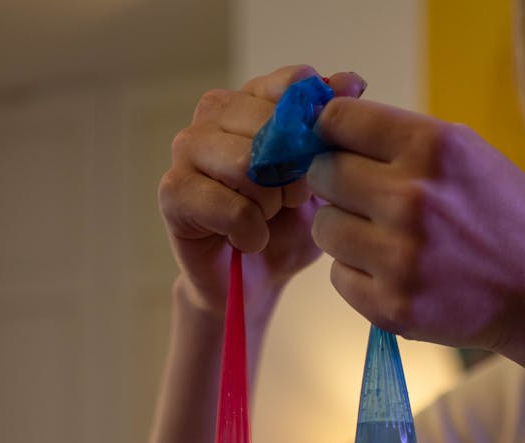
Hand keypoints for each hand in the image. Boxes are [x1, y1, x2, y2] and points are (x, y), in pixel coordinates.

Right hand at [158, 65, 366, 317]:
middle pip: (270, 126)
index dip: (315, 133)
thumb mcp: (325, 179)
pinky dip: (251, 233)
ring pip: (247, 165)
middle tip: (289, 204)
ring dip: (270, 205)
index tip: (315, 168)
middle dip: (293, 176)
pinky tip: (247, 241)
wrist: (258, 281)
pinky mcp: (173, 192)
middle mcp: (213, 113)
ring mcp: (187, 149)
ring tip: (267, 220)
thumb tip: (351, 80)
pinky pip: (231, 208)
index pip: (292, 84)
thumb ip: (335, 132)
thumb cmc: (288, 227)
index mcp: (252, 99)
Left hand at [308, 98, 524, 352]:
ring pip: (325, 229)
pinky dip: (359, 275)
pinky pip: (339, 278)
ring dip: (345, 232)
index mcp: (433, 148)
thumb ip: (402, 139)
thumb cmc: (503, 216)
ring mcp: (400, 259)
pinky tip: (394, 274)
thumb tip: (328, 128)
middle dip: (337, 184)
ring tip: (384, 240)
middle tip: (366, 200)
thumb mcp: (468, 154)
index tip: (340, 146)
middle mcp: (412, 200)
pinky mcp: (392, 307)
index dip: (332, 133)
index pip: (339, 121)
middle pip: (323, 174)